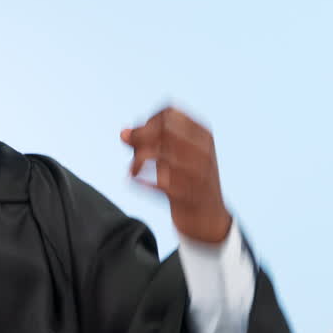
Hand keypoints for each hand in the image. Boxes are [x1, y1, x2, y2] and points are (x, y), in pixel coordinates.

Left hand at [120, 107, 230, 243]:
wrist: (209, 219)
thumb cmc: (188, 182)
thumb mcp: (174, 157)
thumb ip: (149, 143)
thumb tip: (123, 133)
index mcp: (202, 135)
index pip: (170, 112)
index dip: (148, 122)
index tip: (141, 138)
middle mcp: (203, 150)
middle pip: (162, 128)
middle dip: (140, 138)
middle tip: (133, 154)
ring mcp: (197, 172)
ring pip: (158, 152)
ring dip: (138, 161)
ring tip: (132, 170)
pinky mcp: (188, 195)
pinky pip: (158, 182)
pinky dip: (141, 182)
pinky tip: (135, 182)